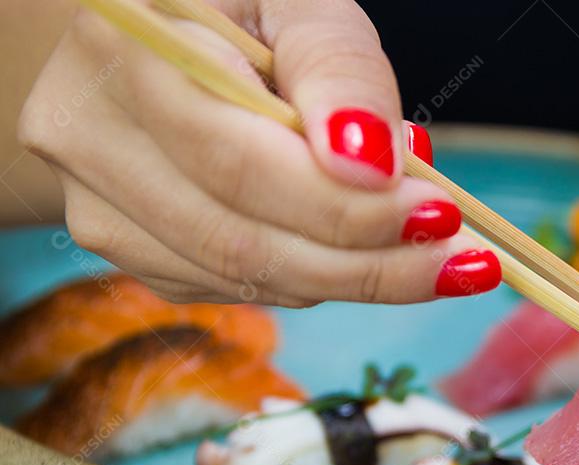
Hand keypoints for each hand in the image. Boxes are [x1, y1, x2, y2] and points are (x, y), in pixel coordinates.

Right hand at [16, 0, 500, 305]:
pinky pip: (233, 288)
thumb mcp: (299, 2)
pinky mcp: (124, 248)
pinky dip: (312, 279)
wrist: (156, 40)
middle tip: (460, 263)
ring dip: (353, 280)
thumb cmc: (240, 9)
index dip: (346, 207)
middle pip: (241, 240)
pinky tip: (358, 252)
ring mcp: (94, 205)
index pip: (241, 164)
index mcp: (124, 53)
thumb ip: (338, 68)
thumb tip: (373, 165)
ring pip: (242, 278)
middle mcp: (84, 138)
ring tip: (432, 259)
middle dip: (369, 263)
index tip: (440, 216)